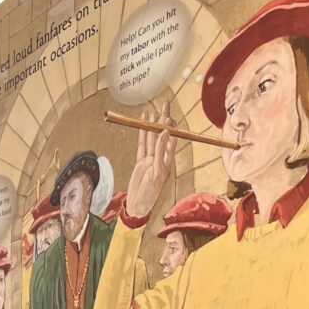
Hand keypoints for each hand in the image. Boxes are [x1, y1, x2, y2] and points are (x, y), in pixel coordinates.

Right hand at [126, 100, 177, 218]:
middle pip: (162, 134)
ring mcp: (150, 158)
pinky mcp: (141, 161)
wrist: (137, 204)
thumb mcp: (157, 171)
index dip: (171, 126)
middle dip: (163, 119)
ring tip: (153, 109)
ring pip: (152, 137)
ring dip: (152, 123)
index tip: (170, 114)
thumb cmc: (149, 192)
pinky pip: (142, 144)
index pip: (171, 139)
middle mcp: (160, 157)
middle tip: (165, 103)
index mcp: (168, 160)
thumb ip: (160, 151)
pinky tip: (143, 122)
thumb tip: (164, 132)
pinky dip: (143, 133)